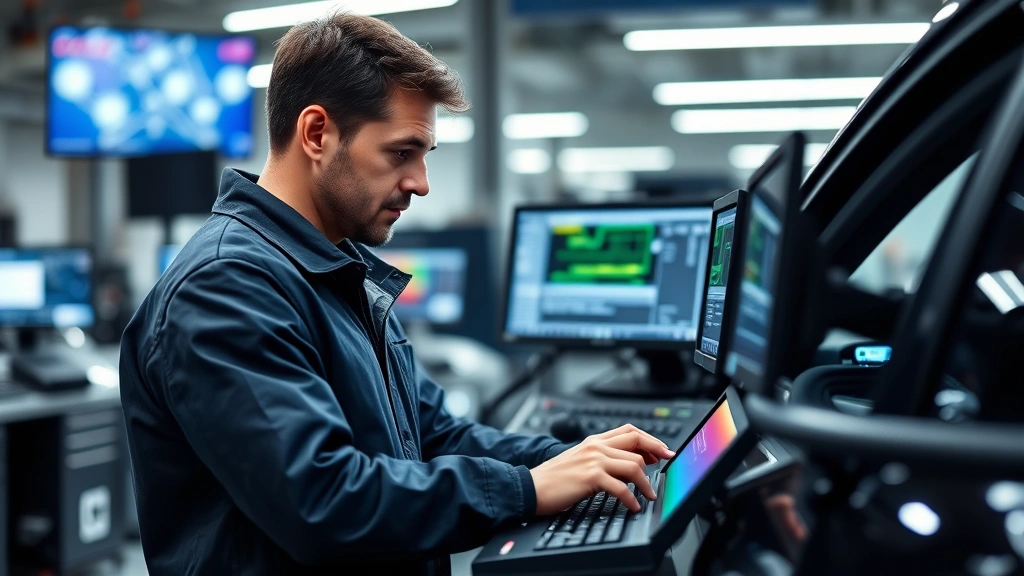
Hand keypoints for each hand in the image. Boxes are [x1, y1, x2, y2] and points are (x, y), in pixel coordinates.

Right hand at [530, 424, 675, 515]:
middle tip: (667, 462)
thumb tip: (629, 466)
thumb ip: (601, 459)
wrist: (531, 487)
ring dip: (646, 483)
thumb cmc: (554, 479)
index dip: (649, 439)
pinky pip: (621, 487)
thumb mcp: (580, 461)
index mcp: (594, 441)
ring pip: (633, 465)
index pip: (629, 431)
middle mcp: (595, 446)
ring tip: (649, 495)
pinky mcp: (591, 477)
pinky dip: (632, 498)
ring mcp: (593, 460)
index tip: (662, 450)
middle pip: (636, 442)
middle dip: (657, 451)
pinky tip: (633, 506)